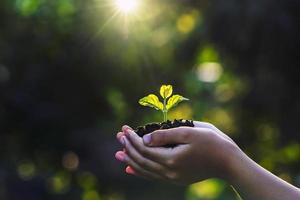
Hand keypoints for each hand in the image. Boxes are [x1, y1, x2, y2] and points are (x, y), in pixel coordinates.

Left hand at [115, 121, 238, 183]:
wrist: (228, 162)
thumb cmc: (212, 142)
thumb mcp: (189, 132)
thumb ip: (165, 135)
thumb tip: (145, 138)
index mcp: (172, 159)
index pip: (144, 148)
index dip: (132, 138)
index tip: (125, 128)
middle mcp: (169, 172)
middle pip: (141, 159)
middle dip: (128, 147)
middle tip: (119, 136)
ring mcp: (172, 177)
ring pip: (144, 170)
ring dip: (130, 160)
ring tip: (118, 154)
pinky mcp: (176, 178)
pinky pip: (152, 176)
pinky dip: (140, 172)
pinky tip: (130, 169)